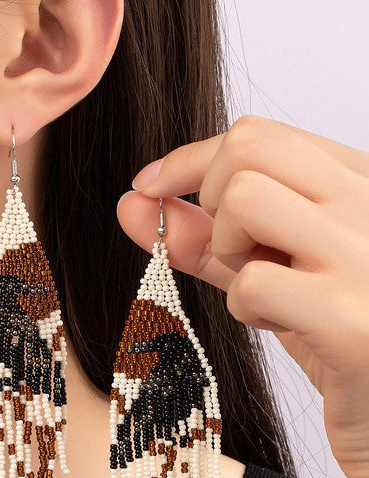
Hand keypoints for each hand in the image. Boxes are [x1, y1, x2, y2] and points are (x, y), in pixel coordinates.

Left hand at [117, 114, 368, 477]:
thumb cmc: (341, 341)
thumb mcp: (277, 274)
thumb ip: (209, 238)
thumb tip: (132, 203)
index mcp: (364, 183)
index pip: (261, 135)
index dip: (190, 159)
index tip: (149, 187)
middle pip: (248, 148)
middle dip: (208, 195)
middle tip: (229, 250)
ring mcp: (365, 260)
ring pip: (244, 199)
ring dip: (228, 250)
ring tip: (263, 289)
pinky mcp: (350, 323)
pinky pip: (251, 282)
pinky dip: (244, 308)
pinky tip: (280, 326)